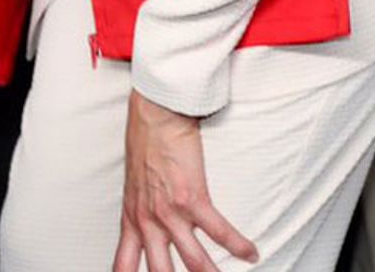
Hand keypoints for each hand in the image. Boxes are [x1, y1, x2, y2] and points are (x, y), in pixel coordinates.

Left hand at [115, 91, 257, 271]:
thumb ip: (140, 213)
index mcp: (131, 220)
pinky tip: (251, 254)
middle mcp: (148, 222)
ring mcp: (170, 213)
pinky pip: (221, 232)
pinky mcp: (193, 199)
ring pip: (194, 262)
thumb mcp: (132, 188)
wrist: (155, 117)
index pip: (123, 265)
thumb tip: (150, 231)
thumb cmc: (145, 147)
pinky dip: (239, 246)